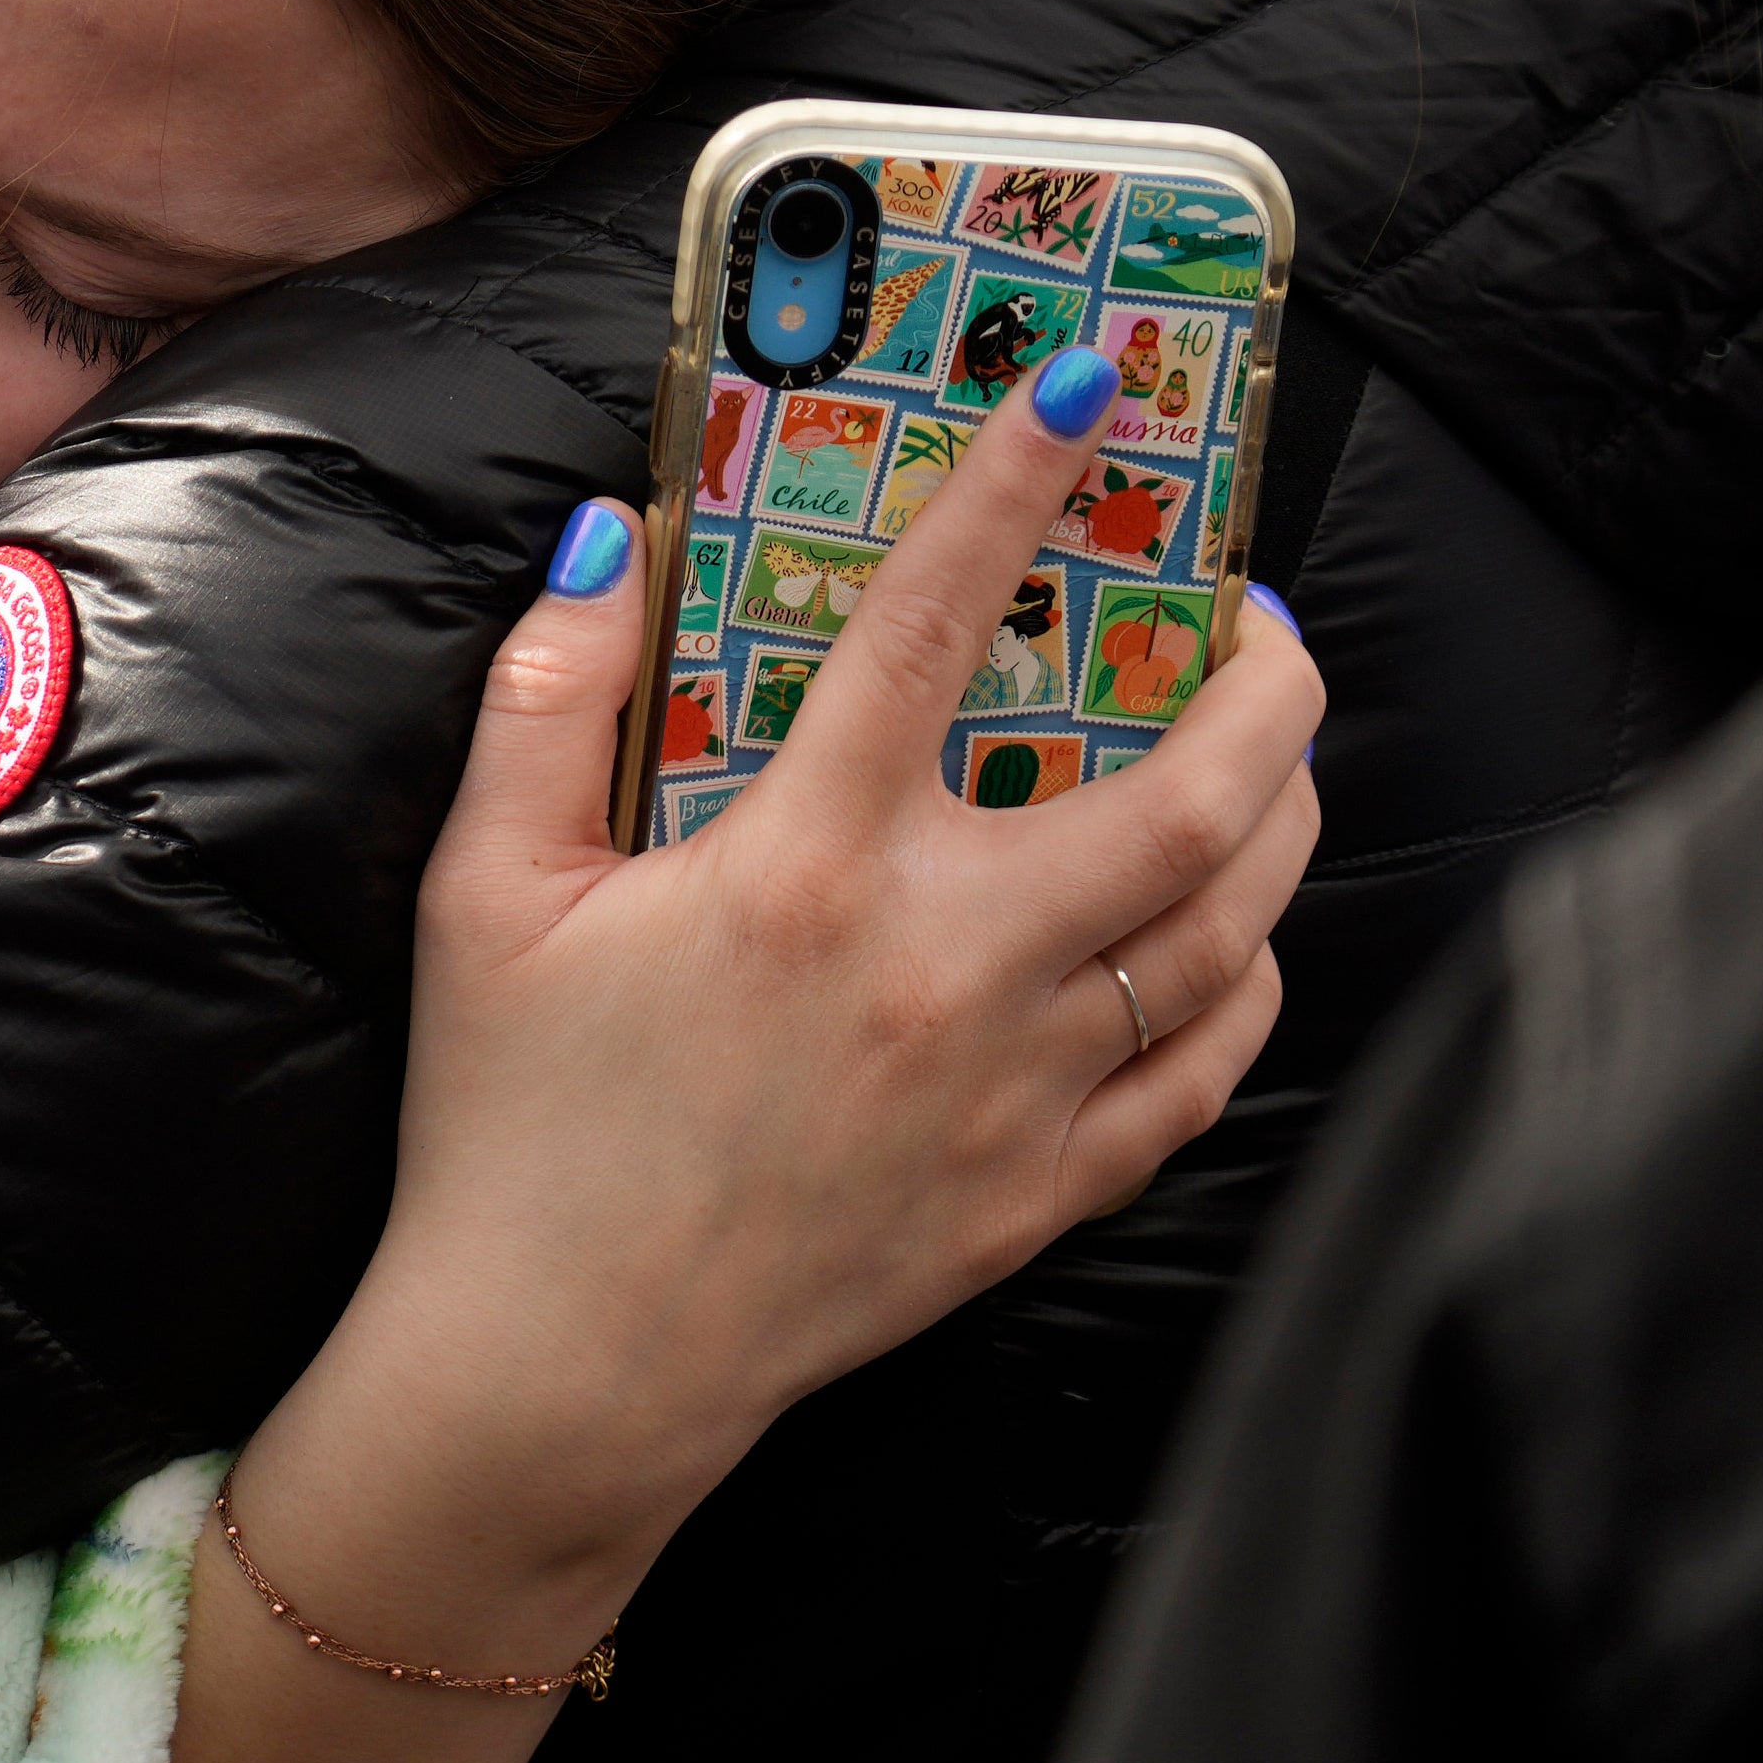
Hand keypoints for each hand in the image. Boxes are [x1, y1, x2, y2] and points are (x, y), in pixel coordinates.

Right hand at [165, 349, 1321, 1762]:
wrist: (560, 1368)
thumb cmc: (511, 1123)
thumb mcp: (484, 892)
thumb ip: (540, 699)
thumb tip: (601, 540)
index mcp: (799, 873)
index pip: (930, 631)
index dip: (1011, 490)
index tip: (1080, 394)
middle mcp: (940, 970)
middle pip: (1181, 800)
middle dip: (1260, 684)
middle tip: (1254, 616)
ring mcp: (1012, 1091)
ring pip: (1227, 930)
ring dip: (1279, 819)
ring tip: (1264, 750)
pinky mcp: (1037, 1192)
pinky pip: (1207, 1071)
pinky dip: (1248, 980)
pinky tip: (1230, 932)